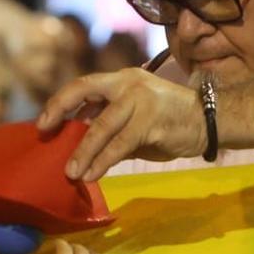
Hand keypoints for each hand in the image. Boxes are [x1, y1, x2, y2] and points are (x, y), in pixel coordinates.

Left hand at [38, 70, 209, 182]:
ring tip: (71, 172)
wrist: (210, 121)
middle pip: (85, 91)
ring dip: (83, 151)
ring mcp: (141, 101)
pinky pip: (121, 144)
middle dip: (60, 112)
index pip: (83, 84)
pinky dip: (104, 161)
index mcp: (122, 79)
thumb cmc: (171, 122)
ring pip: (102, 126)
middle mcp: (129, 84)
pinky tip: (93, 174)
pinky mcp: (152, 122)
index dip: (60, 102)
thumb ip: (111, 128)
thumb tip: (80, 147)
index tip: (43, 123)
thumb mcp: (136, 119)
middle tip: (44, 134)